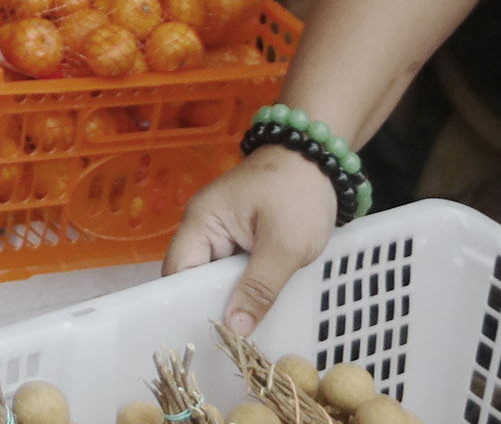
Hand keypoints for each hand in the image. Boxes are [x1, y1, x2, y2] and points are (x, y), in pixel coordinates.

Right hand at [165, 145, 339, 334]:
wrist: (321, 158)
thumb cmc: (299, 193)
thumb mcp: (284, 244)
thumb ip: (259, 288)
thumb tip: (234, 330)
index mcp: (201, 221)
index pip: (179, 271)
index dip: (188, 303)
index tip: (207, 335)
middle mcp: (203, 227)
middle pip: (194, 277)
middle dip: (212, 307)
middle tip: (231, 342)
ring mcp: (223, 232)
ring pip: (217, 278)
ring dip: (231, 300)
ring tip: (245, 334)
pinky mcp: (242, 238)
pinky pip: (235, 271)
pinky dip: (245, 289)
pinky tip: (258, 310)